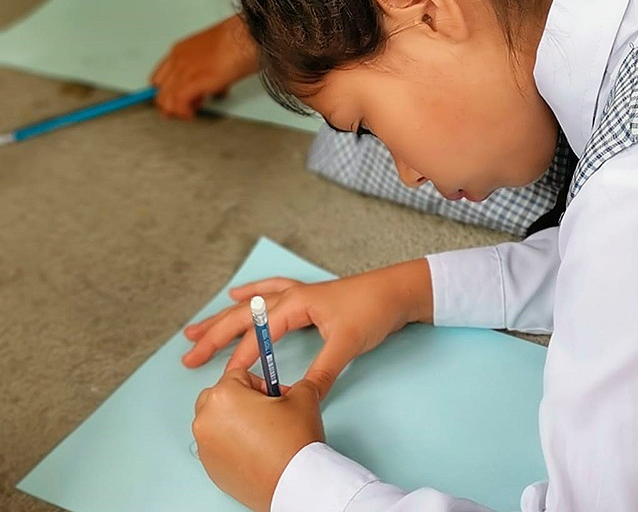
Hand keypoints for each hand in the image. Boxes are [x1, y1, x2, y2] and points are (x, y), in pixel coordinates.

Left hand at [150, 15, 258, 118]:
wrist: (246, 37)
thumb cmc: (239, 42)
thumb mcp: (216, 56)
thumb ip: (209, 71)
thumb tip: (214, 87)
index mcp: (181, 51)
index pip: (159, 78)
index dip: (166, 93)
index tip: (174, 102)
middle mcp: (178, 60)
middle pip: (159, 91)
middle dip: (170, 105)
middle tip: (185, 109)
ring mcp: (184, 71)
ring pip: (165, 100)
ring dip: (177, 111)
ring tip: (193, 110)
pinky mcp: (194, 81)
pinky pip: (178, 104)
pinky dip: (184, 112)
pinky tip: (193, 113)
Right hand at [182, 259, 432, 397]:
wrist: (398, 290)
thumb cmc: (373, 311)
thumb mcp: (346, 344)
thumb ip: (322, 372)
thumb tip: (300, 399)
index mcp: (296, 305)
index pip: (258, 335)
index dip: (240, 359)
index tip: (226, 381)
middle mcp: (291, 296)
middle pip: (243, 317)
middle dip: (214, 335)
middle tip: (188, 353)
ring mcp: (298, 294)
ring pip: (251, 306)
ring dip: (224, 317)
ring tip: (196, 328)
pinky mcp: (308, 297)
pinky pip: (271, 293)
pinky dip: (253, 294)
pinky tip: (238, 292)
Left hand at [193, 368, 323, 510]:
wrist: (294, 484)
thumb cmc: (292, 444)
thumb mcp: (303, 397)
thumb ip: (297, 383)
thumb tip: (295, 386)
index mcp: (223, 396)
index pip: (239, 374)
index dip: (263, 384)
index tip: (272, 395)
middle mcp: (206, 420)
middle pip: (221, 396)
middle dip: (243, 400)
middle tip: (268, 413)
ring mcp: (204, 446)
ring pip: (217, 421)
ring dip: (236, 422)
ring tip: (263, 434)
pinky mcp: (209, 467)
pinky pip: (218, 445)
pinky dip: (232, 444)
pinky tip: (256, 451)